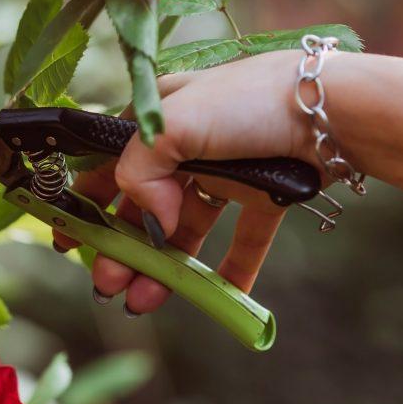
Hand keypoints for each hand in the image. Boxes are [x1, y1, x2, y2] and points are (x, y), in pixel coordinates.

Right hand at [54, 50, 321, 313]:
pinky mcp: (265, 195)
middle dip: (122, 249)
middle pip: (144, 207)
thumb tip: (152, 223)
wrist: (334, 111)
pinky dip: (229, 270)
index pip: (109, 166)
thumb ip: (139, 171)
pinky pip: (242, 240)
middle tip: (107, 285)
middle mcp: (190, 146)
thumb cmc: (248, 102)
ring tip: (144, 301)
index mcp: (160, 120)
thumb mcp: (174, 123)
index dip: (86, 203)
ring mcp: (227, 172)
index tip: (68, 241)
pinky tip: (216, 296)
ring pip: (185, 230)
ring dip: (163, 267)